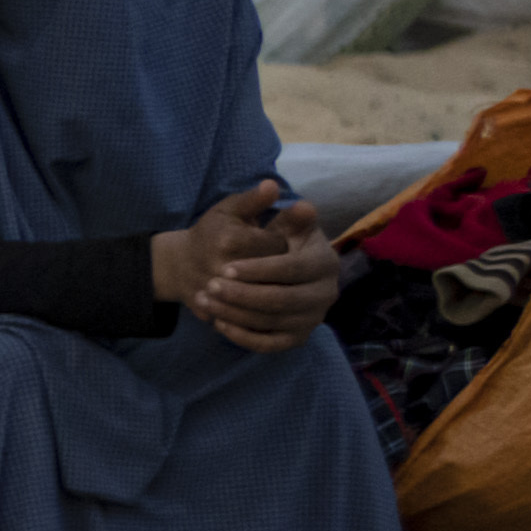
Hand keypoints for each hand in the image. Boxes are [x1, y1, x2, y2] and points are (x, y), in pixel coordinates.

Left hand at [171, 184, 343, 351]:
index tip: (225, 269)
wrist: (255, 269)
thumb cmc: (259, 241)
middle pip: (282, 300)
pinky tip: (219, 324)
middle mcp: (326, 291)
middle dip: (242, 295)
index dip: (259, 270)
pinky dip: (244, 337)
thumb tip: (271, 187)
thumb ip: (264, 206)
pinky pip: (270, 344)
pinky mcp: (297, 337)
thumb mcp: (261, 219)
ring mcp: (313, 317)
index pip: (293, 269)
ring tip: (205, 301)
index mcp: (324, 260)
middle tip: (209, 288)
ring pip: (272, 322)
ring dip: (235, 313)